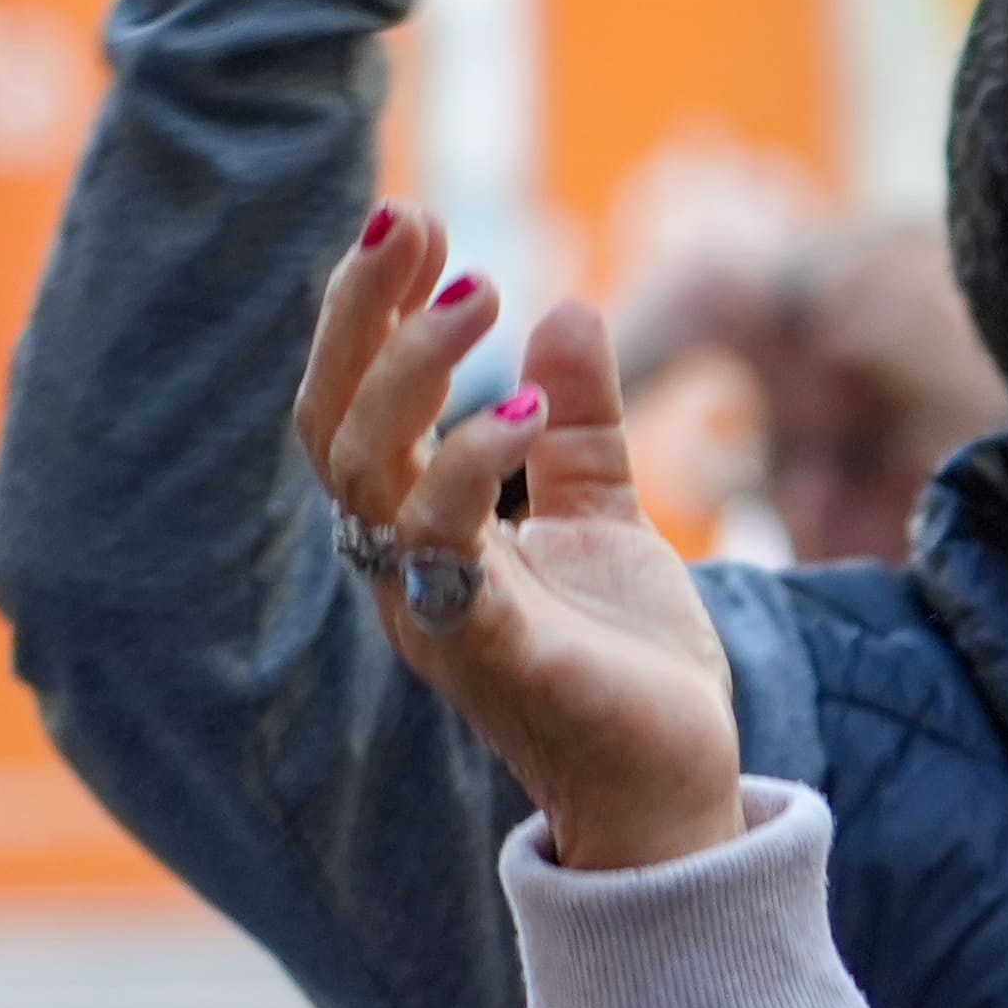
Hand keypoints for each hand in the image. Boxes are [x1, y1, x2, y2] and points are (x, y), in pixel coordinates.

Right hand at [291, 203, 742, 869]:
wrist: (675, 790)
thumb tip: (568, 310)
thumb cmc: (625, 666)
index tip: (411, 218)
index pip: (355, 407)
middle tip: (411, 221)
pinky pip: (446, 555)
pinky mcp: (493, 655)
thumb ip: (577, 425)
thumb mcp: (604, 517)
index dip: (369, 311)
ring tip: (484, 290)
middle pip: (331, 429)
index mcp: (418, 534)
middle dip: (359, 317)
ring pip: (368, 480)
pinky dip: (470, 472)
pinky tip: (521, 408)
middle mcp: (402, 571)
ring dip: (413, 373)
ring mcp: (437, 614)